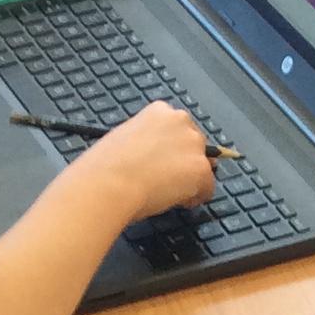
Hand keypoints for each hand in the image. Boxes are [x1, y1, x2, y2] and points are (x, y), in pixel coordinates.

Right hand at [71, 101, 215, 218]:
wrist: (109, 183)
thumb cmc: (106, 167)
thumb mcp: (124, 140)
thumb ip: (145, 142)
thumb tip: (152, 158)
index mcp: (159, 111)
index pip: (176, 128)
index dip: (171, 148)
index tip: (163, 161)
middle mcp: (180, 121)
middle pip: (194, 143)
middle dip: (184, 161)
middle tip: (169, 180)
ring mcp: (193, 144)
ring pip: (202, 164)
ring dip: (191, 178)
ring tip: (172, 193)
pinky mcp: (200, 169)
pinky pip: (208, 188)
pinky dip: (197, 197)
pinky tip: (180, 202)